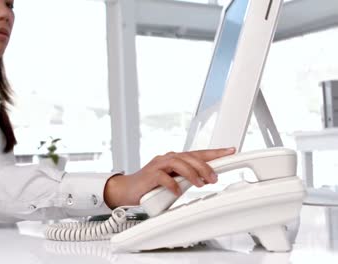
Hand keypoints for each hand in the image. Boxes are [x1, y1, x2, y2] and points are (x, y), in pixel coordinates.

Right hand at [104, 147, 235, 207]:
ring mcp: (158, 165)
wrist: (127, 190)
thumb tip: (204, 180)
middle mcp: (168, 158)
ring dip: (192, 174)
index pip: (198, 153)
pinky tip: (177, 191)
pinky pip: (163, 177)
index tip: (231, 151)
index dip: (215, 152)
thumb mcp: (174, 182)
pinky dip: (172, 184)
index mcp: (175, 159)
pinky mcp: (150, 175)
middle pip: (190, 157)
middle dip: (205, 167)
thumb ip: (186, 179)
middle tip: (215, 178)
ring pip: (179, 163)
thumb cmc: (151, 186)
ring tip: (200, 184)